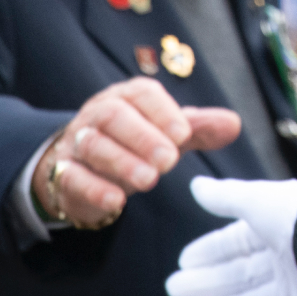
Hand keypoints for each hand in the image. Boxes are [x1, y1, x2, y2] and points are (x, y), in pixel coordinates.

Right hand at [34, 77, 239, 228]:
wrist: (81, 163)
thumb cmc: (134, 140)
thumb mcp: (167, 131)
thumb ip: (199, 127)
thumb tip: (234, 125)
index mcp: (127, 96)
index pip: (143, 94)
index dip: (163, 112)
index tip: (184, 135)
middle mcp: (99, 113)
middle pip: (114, 116)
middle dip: (143, 137)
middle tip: (169, 161)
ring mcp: (77, 142)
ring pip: (93, 145)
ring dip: (122, 162)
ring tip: (150, 179)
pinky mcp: (62, 173)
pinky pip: (72, 177)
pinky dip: (94, 188)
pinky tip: (117, 201)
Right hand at [165, 176, 296, 295]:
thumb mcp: (257, 201)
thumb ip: (227, 197)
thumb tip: (196, 185)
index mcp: (280, 228)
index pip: (239, 242)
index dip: (211, 251)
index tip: (183, 261)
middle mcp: (287, 259)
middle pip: (240, 275)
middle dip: (207, 283)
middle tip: (174, 289)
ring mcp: (295, 289)